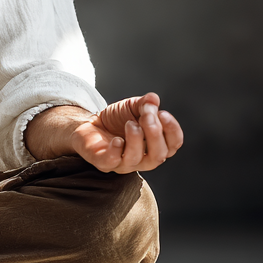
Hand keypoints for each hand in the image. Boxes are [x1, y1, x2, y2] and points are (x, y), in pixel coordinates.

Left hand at [25, 92, 183, 172]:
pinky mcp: (104, 162)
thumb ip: (144, 104)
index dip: (172, 130)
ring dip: (136, 139)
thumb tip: (153, 99)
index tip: (162, 113)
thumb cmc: (116, 120)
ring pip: (137, 159)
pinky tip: (117, 140)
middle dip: (155, 134)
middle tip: (146, 116)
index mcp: (154, 146)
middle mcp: (143, 158)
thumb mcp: (132, 107)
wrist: (89, 124)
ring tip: (129, 123)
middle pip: (159, 155)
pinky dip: (117, 150)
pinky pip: (113, 161)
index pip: (173, 145)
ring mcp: (124, 163)